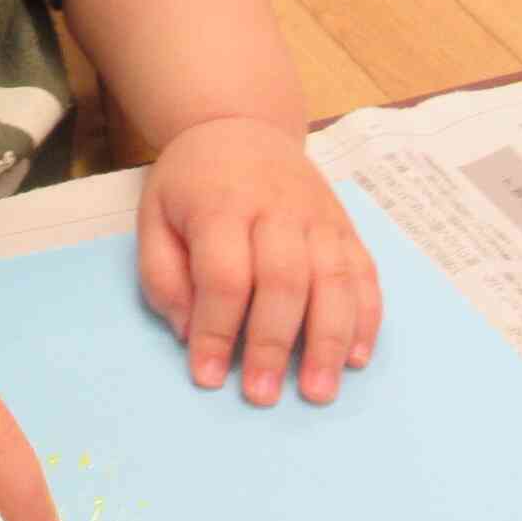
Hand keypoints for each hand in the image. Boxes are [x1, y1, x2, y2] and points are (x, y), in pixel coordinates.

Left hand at [137, 116, 381, 406]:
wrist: (241, 125)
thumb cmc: (192, 183)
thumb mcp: (154, 216)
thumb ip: (163, 275)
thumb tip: (189, 333)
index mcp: (222, 205)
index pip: (224, 275)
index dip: (216, 330)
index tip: (208, 376)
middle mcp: (277, 209)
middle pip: (284, 280)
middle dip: (274, 344)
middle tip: (262, 394)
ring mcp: (319, 217)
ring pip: (335, 280)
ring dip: (329, 341)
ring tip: (319, 391)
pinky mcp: (346, 227)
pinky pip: (365, 274)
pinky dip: (366, 319)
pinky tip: (355, 357)